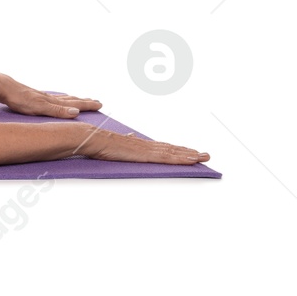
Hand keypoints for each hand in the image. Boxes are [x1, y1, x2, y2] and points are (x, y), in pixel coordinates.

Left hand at [0, 84, 102, 118]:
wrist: (3, 87)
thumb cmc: (20, 99)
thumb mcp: (39, 107)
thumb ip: (57, 110)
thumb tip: (76, 112)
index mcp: (52, 102)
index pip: (74, 104)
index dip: (87, 105)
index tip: (100, 104)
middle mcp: (49, 98)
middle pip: (70, 100)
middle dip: (84, 102)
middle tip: (96, 101)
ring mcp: (41, 97)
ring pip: (61, 99)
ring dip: (73, 100)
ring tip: (81, 99)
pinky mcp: (33, 97)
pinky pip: (51, 99)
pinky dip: (59, 99)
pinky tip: (57, 99)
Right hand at [83, 127, 209, 164]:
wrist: (91, 138)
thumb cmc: (98, 142)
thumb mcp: (115, 142)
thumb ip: (126, 140)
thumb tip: (131, 135)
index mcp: (138, 144)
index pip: (162, 147)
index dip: (176, 149)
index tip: (188, 151)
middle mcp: (145, 145)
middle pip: (172, 149)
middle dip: (189, 152)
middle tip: (205, 154)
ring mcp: (146, 150)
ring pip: (174, 153)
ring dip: (190, 155)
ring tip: (204, 157)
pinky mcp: (145, 155)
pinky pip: (168, 158)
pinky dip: (182, 159)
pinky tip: (192, 159)